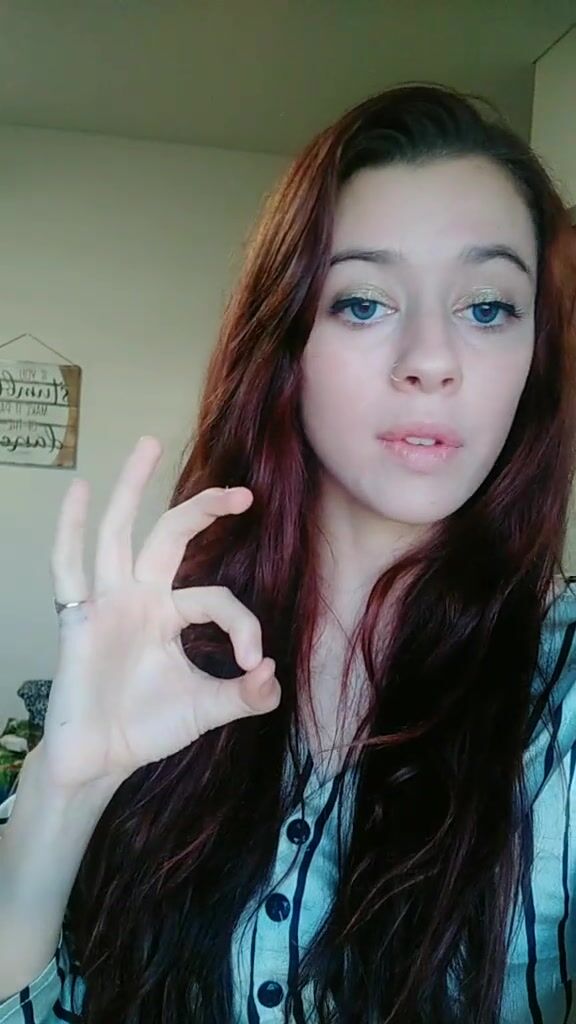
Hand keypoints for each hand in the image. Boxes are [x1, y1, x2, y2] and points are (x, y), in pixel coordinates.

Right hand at [40, 436, 279, 790]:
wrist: (100, 761)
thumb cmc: (148, 729)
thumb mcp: (208, 709)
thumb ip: (245, 695)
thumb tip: (274, 675)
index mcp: (170, 613)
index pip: (217, 597)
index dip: (243, 626)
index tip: (252, 666)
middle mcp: (141, 597)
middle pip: (170, 535)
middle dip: (204, 508)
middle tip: (242, 492)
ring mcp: (108, 602)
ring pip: (119, 533)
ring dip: (133, 488)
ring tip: (147, 443)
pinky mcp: (78, 617)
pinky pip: (68, 567)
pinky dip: (69, 528)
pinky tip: (78, 489)